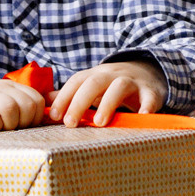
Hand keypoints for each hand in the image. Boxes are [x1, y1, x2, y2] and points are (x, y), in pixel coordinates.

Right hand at [0, 77, 45, 132]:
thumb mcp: (4, 106)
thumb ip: (25, 108)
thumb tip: (53, 116)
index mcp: (12, 87)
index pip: (37, 100)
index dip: (35, 118)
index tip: (24, 127)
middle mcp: (1, 87)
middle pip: (28, 105)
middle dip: (24, 123)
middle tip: (11, 130)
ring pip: (12, 109)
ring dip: (8, 126)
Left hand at [50, 59, 165, 126]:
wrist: (150, 72)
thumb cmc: (114, 84)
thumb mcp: (92, 84)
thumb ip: (70, 94)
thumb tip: (43, 101)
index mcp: (96, 74)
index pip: (76, 81)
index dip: (64, 97)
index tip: (53, 116)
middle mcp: (112, 75)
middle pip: (94, 82)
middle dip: (80, 101)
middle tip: (70, 123)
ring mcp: (133, 81)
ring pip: (119, 86)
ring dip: (108, 103)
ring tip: (100, 122)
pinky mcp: (151, 91)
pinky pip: (150, 97)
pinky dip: (146, 106)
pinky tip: (141, 116)